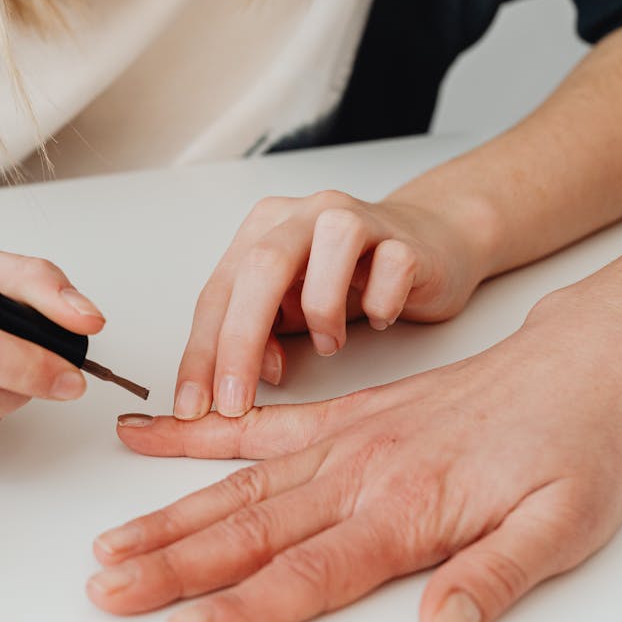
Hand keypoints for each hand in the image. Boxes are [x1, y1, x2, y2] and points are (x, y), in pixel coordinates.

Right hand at [89, 320, 621, 621]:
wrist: (580, 365)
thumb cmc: (575, 447)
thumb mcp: (564, 526)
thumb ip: (495, 576)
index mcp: (406, 506)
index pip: (308, 572)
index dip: (241, 608)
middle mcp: (360, 471)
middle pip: (250, 529)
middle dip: (173, 566)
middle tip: (108, 591)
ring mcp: (343, 439)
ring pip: (237, 484)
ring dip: (169, 517)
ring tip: (111, 545)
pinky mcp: (342, 416)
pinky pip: (258, 427)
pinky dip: (199, 434)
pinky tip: (150, 439)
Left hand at [173, 189, 495, 419]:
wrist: (429, 244)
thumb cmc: (352, 278)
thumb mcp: (292, 311)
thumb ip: (262, 337)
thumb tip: (251, 375)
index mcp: (263, 230)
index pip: (218, 293)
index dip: (200, 353)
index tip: (191, 405)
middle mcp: (304, 216)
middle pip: (260, 270)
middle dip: (240, 344)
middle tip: (235, 402)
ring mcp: (357, 219)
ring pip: (327, 257)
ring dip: (322, 315)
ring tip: (329, 343)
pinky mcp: (405, 239)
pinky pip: (390, 271)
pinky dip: (380, 307)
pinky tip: (380, 317)